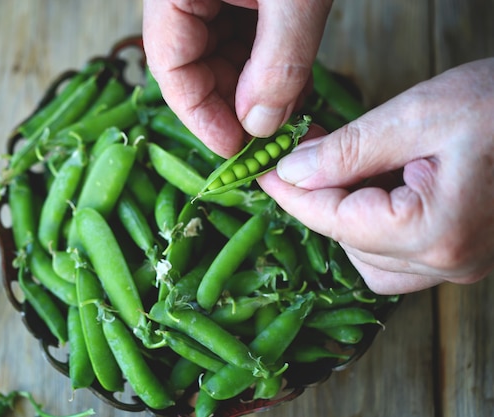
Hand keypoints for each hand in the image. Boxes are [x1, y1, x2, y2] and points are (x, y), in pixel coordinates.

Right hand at [142, 0, 331, 156]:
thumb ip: (277, 62)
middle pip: (194, 67)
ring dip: (256, 89)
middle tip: (271, 135)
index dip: (201, 115)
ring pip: (222, 56)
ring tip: (291, 108)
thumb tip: (261, 125)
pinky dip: (269, 65)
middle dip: (235, 105)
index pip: (170, 67)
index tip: (235, 147)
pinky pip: (244, 38)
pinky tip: (294, 81)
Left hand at [258, 58, 493, 293]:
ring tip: (348, 166)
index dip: (290, 194)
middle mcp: (448, 263)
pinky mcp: (463, 254)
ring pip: (369, 258)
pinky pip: (398, 256)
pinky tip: (378, 186)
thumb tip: (290, 171)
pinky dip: (373, 225)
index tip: (261, 171)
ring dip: (345, 217)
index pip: (334, 221)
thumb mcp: (419, 114)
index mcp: (435, 232)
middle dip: (319, 203)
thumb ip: (349, 150)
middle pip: (349, 244)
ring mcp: (459, 264)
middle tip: (306, 158)